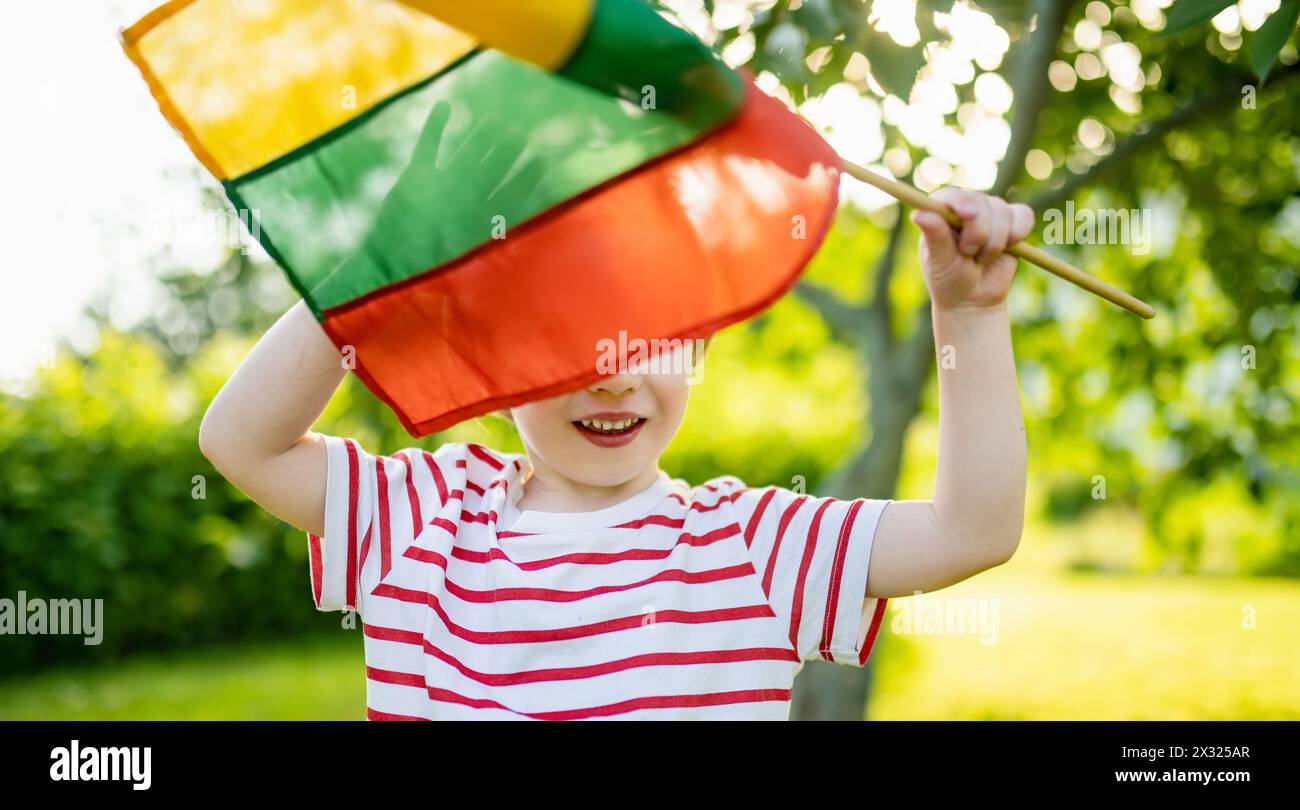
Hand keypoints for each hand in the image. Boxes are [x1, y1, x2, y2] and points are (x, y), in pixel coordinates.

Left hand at [912, 188, 1034, 311]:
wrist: (973, 299)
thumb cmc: (948, 279)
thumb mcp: (939, 261)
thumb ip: (934, 237)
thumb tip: (918, 214)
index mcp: (941, 212)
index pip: (951, 195)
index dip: (962, 202)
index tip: (968, 215)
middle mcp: (965, 207)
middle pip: (981, 202)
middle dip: (979, 232)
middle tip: (969, 254)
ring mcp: (990, 213)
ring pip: (1002, 212)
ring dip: (995, 242)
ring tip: (981, 258)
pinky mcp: (1012, 222)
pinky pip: (1024, 216)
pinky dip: (1019, 231)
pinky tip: (1009, 247)